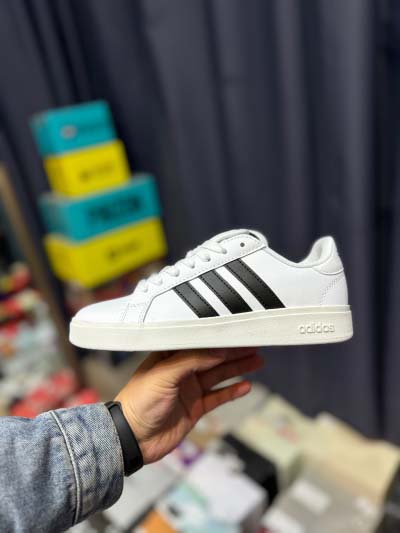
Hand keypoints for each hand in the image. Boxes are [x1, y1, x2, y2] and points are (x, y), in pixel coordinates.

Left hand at [115, 347, 262, 463]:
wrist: (132, 438)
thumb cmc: (139, 402)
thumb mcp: (163, 374)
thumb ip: (190, 361)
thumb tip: (217, 351)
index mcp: (169, 357)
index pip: (198, 343)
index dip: (217, 338)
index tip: (236, 332)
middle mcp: (181, 371)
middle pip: (212, 358)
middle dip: (233, 351)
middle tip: (254, 343)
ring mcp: (189, 390)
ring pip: (219, 375)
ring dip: (237, 368)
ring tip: (257, 360)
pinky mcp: (195, 408)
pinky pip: (218, 397)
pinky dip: (232, 392)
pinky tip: (246, 386)